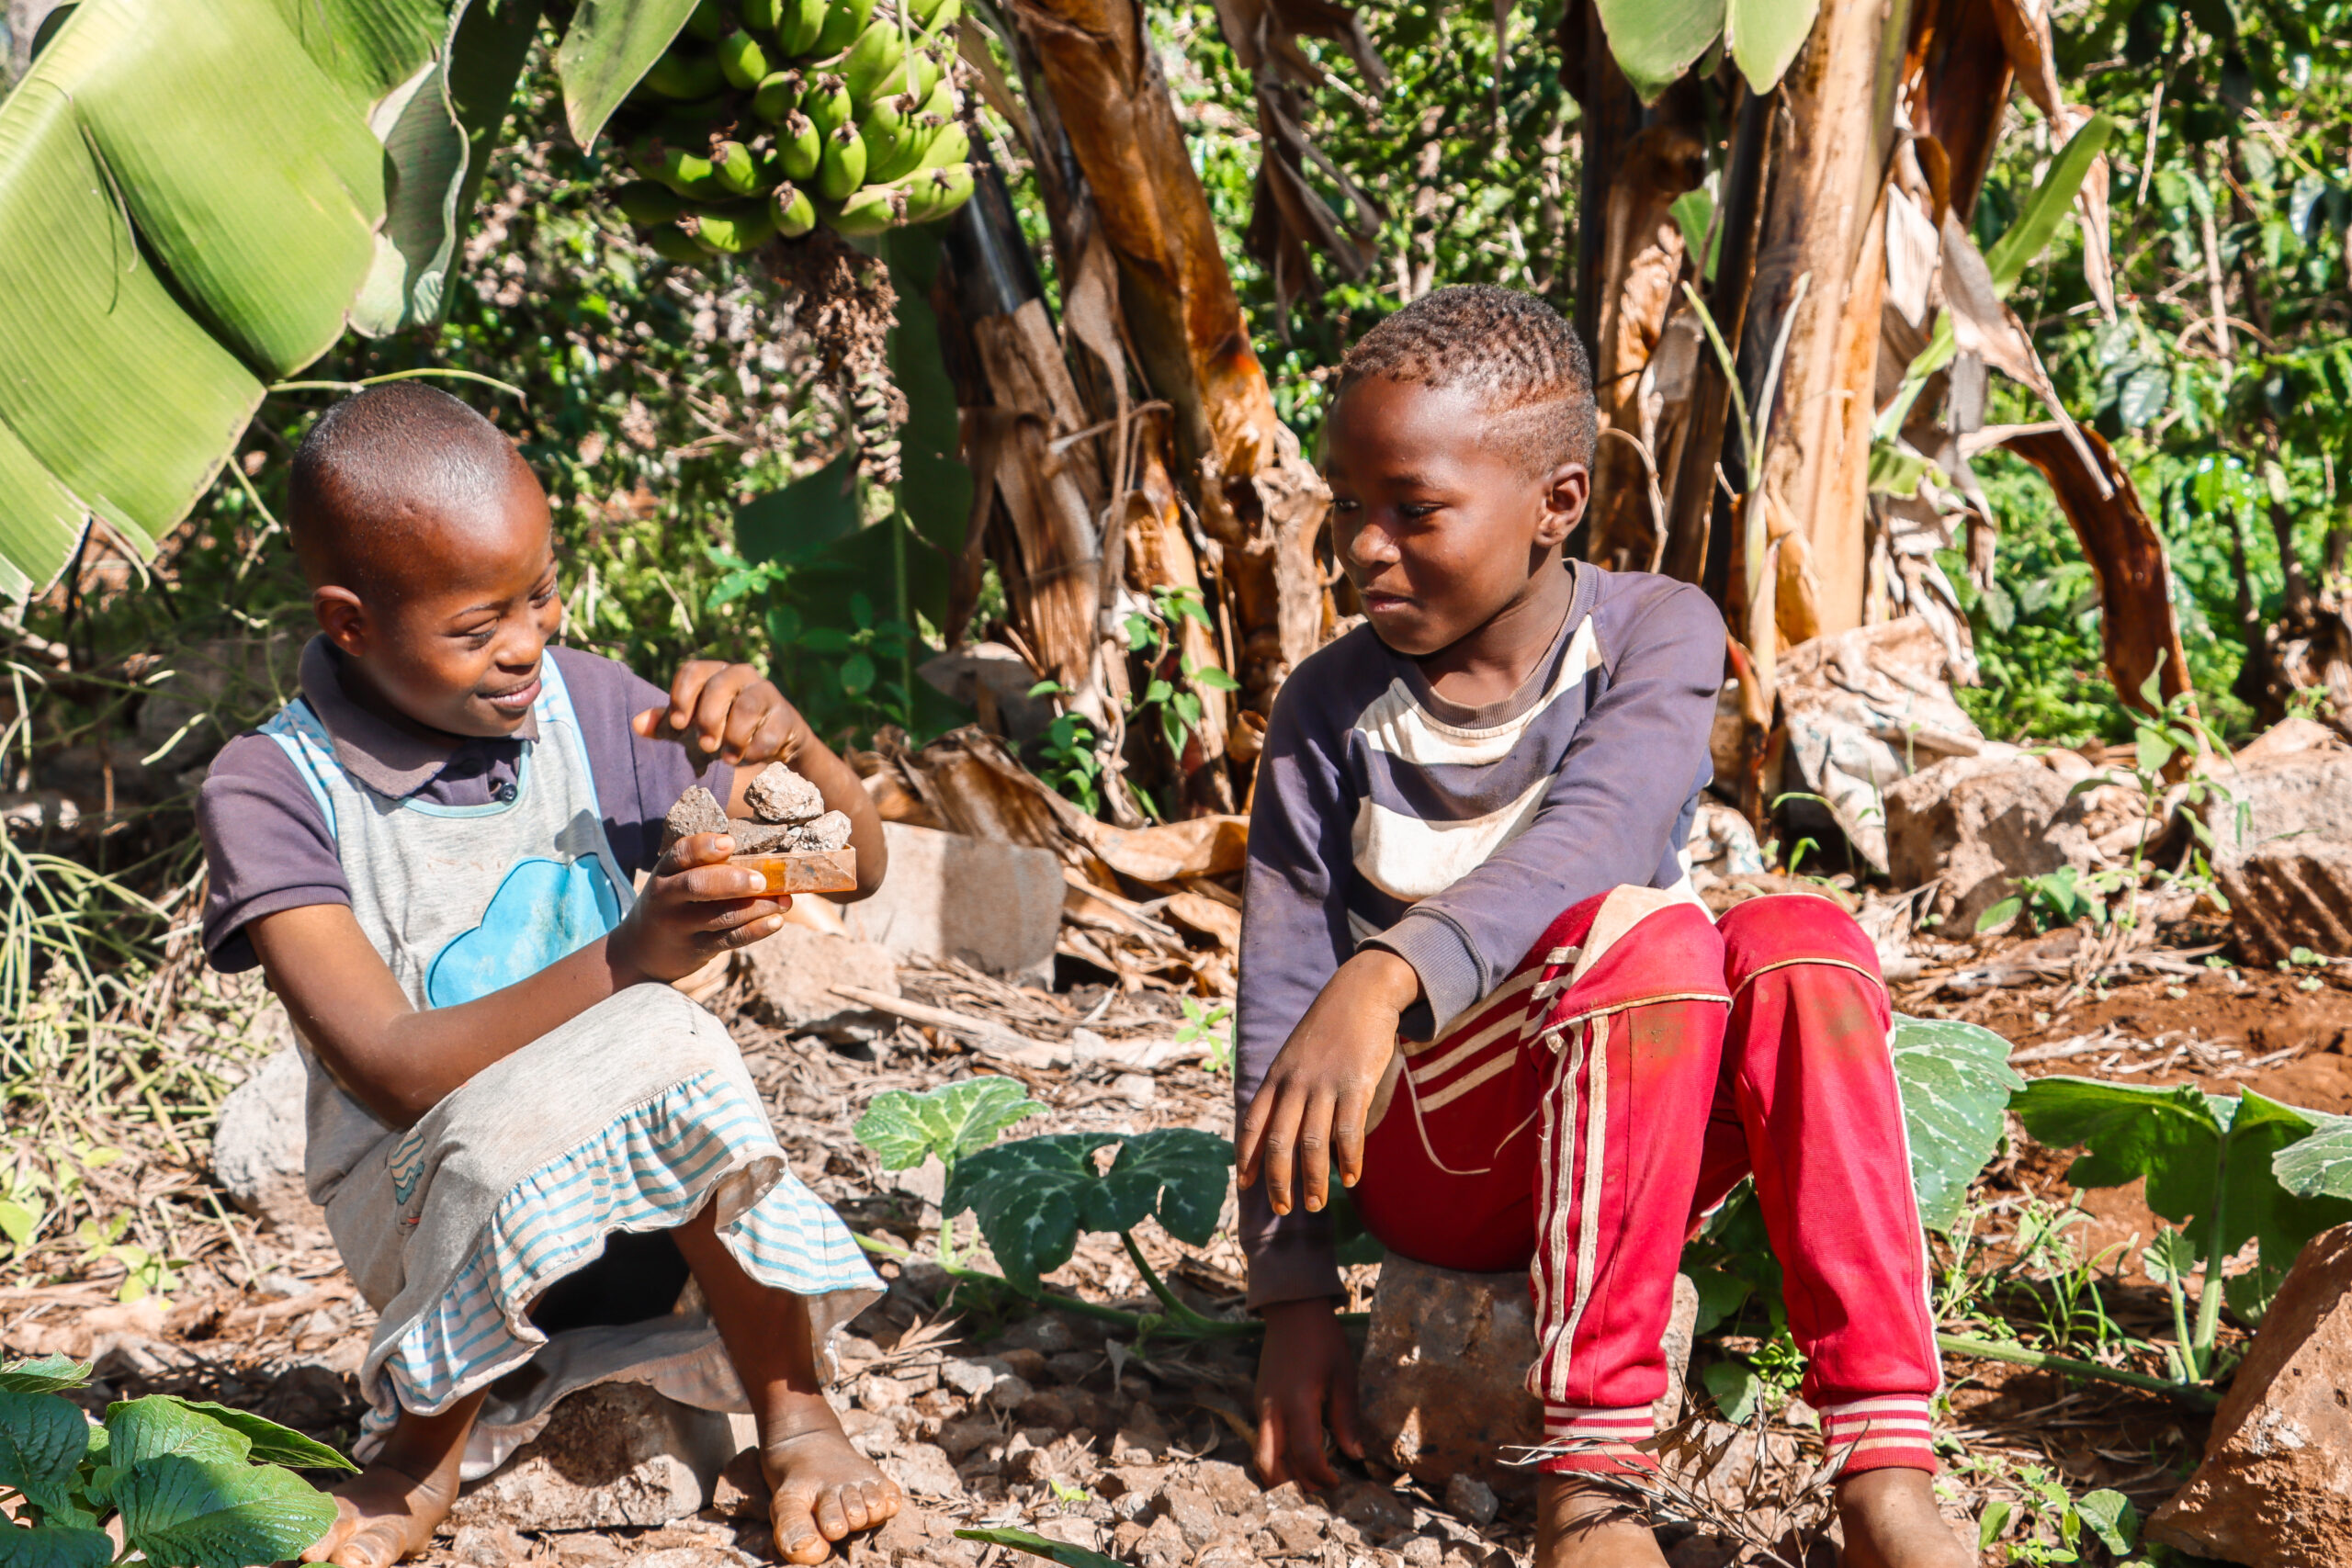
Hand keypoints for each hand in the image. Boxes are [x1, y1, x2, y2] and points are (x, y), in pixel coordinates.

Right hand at [610, 831, 789, 982]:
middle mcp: (667, 898)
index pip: (680, 854)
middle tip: (762, 880)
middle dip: (732, 881)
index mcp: (664, 873)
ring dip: (757, 907)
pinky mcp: (696, 949)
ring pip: (721, 915)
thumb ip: (703, 867)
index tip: (730, 842)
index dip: (704, 846)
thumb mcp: (673, 881)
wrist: (642, 951)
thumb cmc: (672, 904)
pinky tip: (776, 921)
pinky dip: (755, 930)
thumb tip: (761, 857)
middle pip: (697, 886)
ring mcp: (680, 926)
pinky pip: (729, 939)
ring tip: (785, 901)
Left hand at [632, 660, 804, 766]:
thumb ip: (668, 724)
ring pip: (747, 707)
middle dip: (709, 719)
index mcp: (715, 673)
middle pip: (719, 686)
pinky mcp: (787, 716)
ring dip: (733, 737)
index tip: (678, 725)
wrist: (773, 744)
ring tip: (728, 758)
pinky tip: (749, 758)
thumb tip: (636, 723)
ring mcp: (767, 693)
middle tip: (705, 746)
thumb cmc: (725, 730)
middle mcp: (741, 675)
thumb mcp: (694, 727)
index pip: (693, 670)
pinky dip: (755, 749)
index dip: (682, 696)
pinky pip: (769, 732)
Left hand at [1236, 948, 1419, 1215]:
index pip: (1252, 1124)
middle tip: (1283, 1210)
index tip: (1244, 1187)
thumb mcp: (1296, 1055)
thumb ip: (1287, 1088)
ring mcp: (1325, 1084)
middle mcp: (1295, 1083)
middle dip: (1277, 1181)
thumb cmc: (1329, 1028)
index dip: (1246, 1158)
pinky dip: (1349, 1160)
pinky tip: (1352, 1178)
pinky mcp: (1355, 1084)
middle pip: (1279, 1143)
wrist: (1360, 992)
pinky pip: (1348, 1131)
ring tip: (1314, 1205)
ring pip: (1313, 1144)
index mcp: (1276, 1077)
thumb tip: (1283, 1127)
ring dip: (1313, 1180)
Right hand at [1253, 1298, 1362, 1488]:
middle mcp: (1273, 1408)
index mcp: (1298, 1402)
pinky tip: (1297, 1455)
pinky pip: (1263, 1438)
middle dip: (1292, 1484)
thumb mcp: (1344, 1376)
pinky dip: (1277, 1455)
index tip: (1337, 1482)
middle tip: (1317, 1489)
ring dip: (1281, 1472)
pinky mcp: (1259, 1401)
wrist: (1292, 1311)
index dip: (1321, 1475)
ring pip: (1262, 1453)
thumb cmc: (1323, 1340)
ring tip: (1307, 1479)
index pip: (1305, 1453)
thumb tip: (1354, 1455)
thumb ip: (1347, 1418)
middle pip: (1270, 1463)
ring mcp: (1261, 1405)